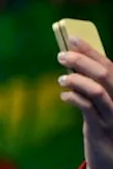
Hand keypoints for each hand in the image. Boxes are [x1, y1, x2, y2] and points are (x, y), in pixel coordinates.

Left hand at [57, 38, 112, 168]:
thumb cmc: (107, 130)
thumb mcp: (105, 107)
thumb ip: (96, 88)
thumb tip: (74, 66)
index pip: (111, 65)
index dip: (91, 50)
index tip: (72, 38)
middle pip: (106, 73)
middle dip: (83, 60)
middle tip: (61, 55)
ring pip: (98, 90)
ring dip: (77, 80)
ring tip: (61, 79)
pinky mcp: (102, 130)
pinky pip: (87, 109)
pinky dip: (74, 98)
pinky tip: (64, 96)